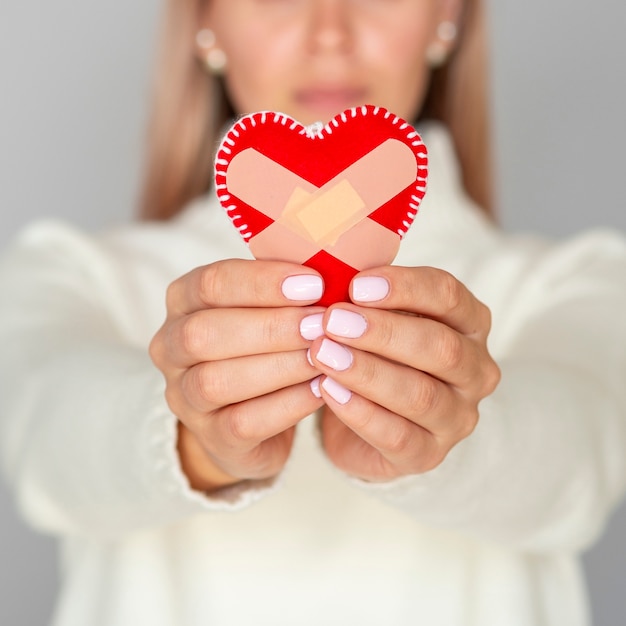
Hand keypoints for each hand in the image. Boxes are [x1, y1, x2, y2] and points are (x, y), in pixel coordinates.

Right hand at [149, 259, 324, 491]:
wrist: (246, 417)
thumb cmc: (261, 346)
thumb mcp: (264, 309)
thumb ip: (285, 289)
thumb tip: (333, 269)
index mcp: (182, 302)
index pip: (210, 283)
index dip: (262, 282)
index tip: (314, 284)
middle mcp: (170, 348)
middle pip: (205, 333)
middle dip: (270, 326)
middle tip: (321, 323)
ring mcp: (183, 396)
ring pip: (217, 381)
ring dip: (279, 365)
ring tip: (323, 355)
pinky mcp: (210, 436)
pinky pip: (243, 422)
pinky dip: (286, 405)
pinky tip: (320, 390)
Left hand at [307, 266, 500, 481]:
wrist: (377, 421)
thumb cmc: (380, 354)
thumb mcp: (383, 318)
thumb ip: (369, 298)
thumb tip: (332, 268)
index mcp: (470, 324)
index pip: (449, 296)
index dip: (404, 288)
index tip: (356, 285)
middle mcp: (475, 370)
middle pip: (440, 347)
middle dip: (383, 332)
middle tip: (332, 321)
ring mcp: (457, 417)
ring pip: (420, 394)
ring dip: (367, 372)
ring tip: (322, 354)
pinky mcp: (429, 454)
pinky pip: (398, 436)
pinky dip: (360, 412)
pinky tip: (327, 391)